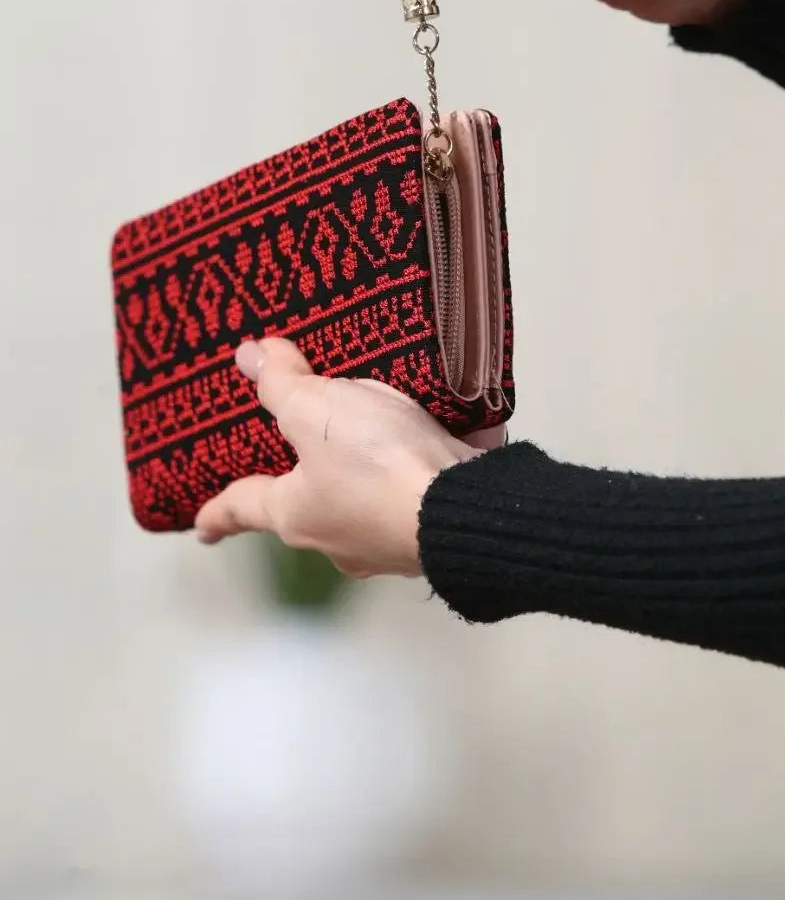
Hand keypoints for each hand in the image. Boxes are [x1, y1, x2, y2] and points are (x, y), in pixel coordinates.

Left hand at [193, 338, 500, 577]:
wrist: (468, 507)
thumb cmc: (378, 465)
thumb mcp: (317, 410)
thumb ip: (282, 384)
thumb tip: (249, 358)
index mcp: (296, 513)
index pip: (244, 508)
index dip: (219, 512)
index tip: (201, 528)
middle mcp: (339, 538)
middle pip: (312, 504)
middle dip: (311, 480)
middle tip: (308, 454)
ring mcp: (391, 541)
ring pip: (370, 499)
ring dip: (375, 470)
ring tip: (389, 427)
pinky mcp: (438, 529)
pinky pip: (423, 490)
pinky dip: (429, 463)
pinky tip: (447, 431)